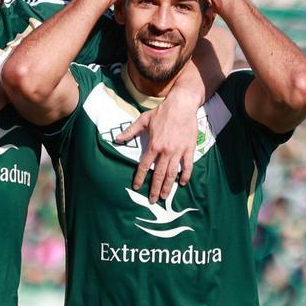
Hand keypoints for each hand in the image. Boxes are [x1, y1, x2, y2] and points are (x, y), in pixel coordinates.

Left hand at [116, 85, 202, 200]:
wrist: (181, 105)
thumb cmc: (162, 112)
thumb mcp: (143, 120)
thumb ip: (130, 131)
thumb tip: (117, 139)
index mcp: (153, 145)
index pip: (144, 166)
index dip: (140, 178)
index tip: (137, 187)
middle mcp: (165, 151)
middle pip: (158, 174)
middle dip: (155, 189)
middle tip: (152, 200)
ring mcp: (178, 151)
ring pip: (172, 173)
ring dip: (168, 186)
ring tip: (165, 197)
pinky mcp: (189, 148)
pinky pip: (188, 165)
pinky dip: (185, 175)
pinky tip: (183, 183)